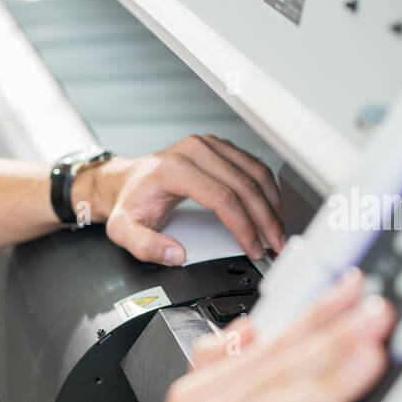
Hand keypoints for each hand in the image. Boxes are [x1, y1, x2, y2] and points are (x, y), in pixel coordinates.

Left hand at [94, 135, 285, 264]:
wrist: (126, 182)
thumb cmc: (129, 202)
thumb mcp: (123, 230)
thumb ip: (146, 246)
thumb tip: (176, 254)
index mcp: (174, 168)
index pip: (221, 197)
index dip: (242, 226)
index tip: (253, 247)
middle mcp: (195, 150)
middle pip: (244, 184)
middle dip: (265, 218)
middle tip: (275, 244)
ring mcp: (210, 146)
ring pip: (255, 172)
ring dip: (272, 204)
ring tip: (278, 231)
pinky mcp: (221, 149)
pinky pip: (253, 167)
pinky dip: (267, 191)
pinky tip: (271, 211)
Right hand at [128, 269, 394, 401]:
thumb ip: (219, 374)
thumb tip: (247, 328)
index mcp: (202, 395)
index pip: (268, 344)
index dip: (314, 313)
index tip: (355, 288)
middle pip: (275, 367)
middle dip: (330, 335)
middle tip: (375, 313)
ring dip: (324, 376)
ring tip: (366, 353)